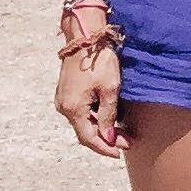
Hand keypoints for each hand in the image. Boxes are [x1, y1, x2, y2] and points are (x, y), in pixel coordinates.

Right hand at [57, 41, 124, 156]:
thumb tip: (109, 138)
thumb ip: (108, 115)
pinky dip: (94, 118)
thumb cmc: (99, 61)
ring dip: (101, 129)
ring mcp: (64, 100)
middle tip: (127, 142)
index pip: (89, 138)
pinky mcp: (67, 93)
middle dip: (106, 139)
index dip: (105, 148)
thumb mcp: (110, 89)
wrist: (85, 37)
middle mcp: (64, 108)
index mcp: (73, 109)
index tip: (120, 153)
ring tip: (121, 132)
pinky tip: (109, 118)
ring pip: (83, 122)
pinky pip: (81, 112)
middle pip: (85, 132)